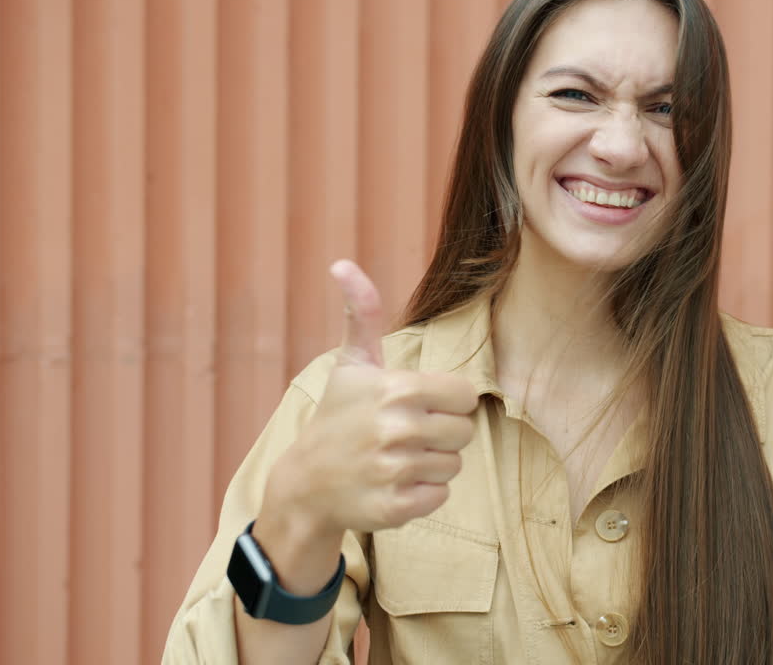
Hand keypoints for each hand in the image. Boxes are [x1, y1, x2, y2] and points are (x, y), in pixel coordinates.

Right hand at [260, 260, 477, 538]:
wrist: (305, 482)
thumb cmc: (338, 415)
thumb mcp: (352, 363)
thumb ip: (363, 313)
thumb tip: (343, 264)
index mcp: (397, 389)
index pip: (466, 396)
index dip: (447, 401)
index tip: (418, 405)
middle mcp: (397, 429)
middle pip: (464, 432)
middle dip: (441, 433)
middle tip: (406, 434)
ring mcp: (394, 471)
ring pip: (454, 465)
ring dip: (431, 464)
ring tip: (396, 458)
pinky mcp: (394, 507)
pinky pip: (440, 497)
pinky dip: (422, 494)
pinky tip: (393, 483)